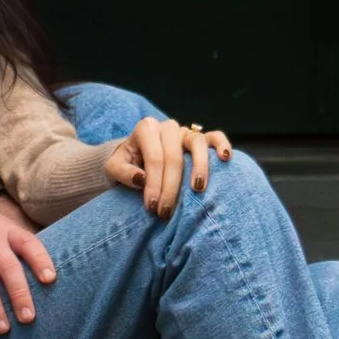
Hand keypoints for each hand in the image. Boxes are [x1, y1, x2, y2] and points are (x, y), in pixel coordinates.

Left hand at [102, 115, 231, 217]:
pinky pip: (215, 136)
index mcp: (146, 129)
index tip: (152, 207)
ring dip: (200, 166)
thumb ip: (123, 172)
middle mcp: (167, 127)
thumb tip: (142, 179)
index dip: (154, 184)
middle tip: (167, 211)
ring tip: (198, 189)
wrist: (135, 159)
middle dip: (171, 186)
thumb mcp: (113, 169)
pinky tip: (226, 159)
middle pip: (174, 156)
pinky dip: (222, 145)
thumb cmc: (126, 165)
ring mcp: (186, 132)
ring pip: (197, 143)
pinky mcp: (201, 138)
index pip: (154, 158)